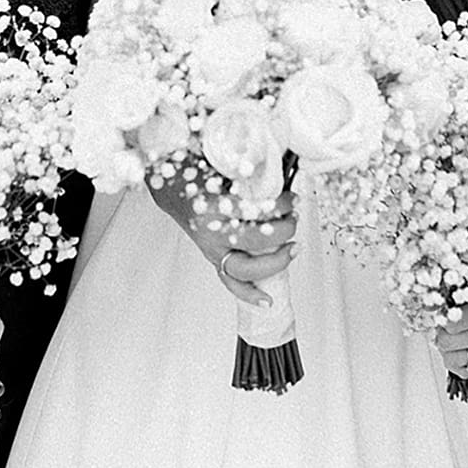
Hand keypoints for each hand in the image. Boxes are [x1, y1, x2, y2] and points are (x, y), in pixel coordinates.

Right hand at [148, 172, 296, 305]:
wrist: (172, 191)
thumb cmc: (197, 176)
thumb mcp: (221, 166)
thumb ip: (247, 172)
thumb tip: (281, 174)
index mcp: (212, 205)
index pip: (254, 210)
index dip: (279, 205)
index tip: (292, 197)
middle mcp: (211, 232)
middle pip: (255, 241)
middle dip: (282, 232)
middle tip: (295, 219)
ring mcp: (212, 250)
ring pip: (245, 268)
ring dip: (275, 263)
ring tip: (293, 249)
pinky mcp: (213, 259)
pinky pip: (231, 283)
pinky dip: (249, 294)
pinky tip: (268, 301)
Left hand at [434, 298, 467, 378]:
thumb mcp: (464, 295)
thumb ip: (443, 305)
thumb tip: (424, 312)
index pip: (449, 325)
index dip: (442, 320)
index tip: (445, 315)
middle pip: (446, 343)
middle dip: (442, 335)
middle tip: (448, 329)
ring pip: (451, 360)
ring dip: (448, 351)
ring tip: (456, 339)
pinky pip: (464, 372)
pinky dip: (459, 363)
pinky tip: (465, 350)